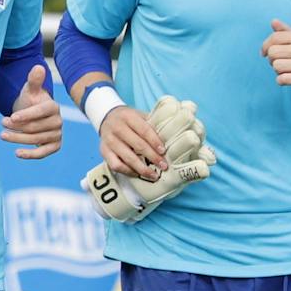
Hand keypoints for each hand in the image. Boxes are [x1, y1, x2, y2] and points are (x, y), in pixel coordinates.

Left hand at [2, 64, 61, 159]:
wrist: (32, 114)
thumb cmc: (31, 101)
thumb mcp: (30, 89)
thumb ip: (34, 80)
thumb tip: (38, 67)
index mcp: (53, 107)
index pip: (40, 112)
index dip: (26, 115)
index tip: (11, 117)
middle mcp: (58, 121)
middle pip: (35, 128)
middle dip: (17, 127)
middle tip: (2, 123)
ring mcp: (57, 135)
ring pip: (35, 140)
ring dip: (18, 139)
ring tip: (3, 135)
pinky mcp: (54, 146)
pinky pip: (43, 153)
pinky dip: (30, 154)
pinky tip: (17, 153)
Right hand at [82, 97, 217, 222]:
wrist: (107, 117)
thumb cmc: (132, 119)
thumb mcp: (142, 115)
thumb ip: (158, 122)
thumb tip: (187, 126)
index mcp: (129, 117)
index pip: (144, 129)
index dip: (155, 141)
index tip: (164, 151)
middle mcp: (117, 128)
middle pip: (136, 145)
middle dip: (152, 157)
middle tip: (164, 167)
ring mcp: (109, 141)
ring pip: (126, 157)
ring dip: (141, 168)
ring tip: (154, 176)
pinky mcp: (103, 151)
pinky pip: (115, 165)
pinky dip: (127, 171)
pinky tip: (138, 174)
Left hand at [261, 19, 290, 94]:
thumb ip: (284, 31)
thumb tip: (273, 21)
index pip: (275, 37)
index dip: (265, 46)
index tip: (264, 53)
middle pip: (272, 52)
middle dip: (272, 59)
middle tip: (282, 62)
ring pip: (276, 66)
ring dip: (278, 71)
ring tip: (288, 70)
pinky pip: (282, 79)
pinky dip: (282, 80)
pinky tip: (290, 78)